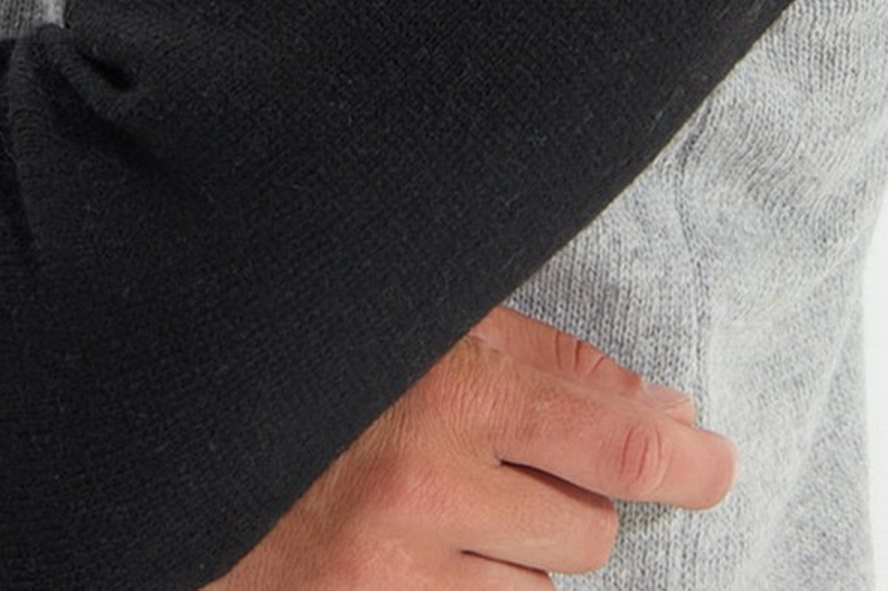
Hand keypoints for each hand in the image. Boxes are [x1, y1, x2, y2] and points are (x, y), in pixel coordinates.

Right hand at [206, 301, 735, 587]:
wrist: (175, 432)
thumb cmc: (308, 360)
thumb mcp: (415, 324)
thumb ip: (538, 356)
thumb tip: (661, 412)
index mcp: (447, 384)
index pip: (617, 442)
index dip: (687, 461)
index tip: (711, 464)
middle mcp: (428, 484)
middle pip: (590, 528)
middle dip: (566, 499)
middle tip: (500, 465)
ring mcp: (396, 570)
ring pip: (537, 584)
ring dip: (511, 552)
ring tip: (434, 505)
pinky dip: (469, 587)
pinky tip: (420, 552)